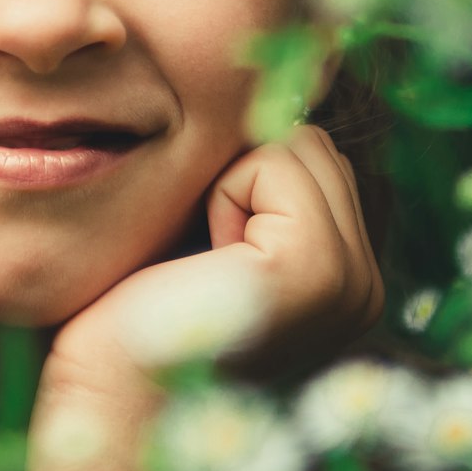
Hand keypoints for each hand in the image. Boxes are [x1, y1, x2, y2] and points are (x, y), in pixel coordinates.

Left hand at [44, 122, 384, 392]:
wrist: (105, 386)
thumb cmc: (135, 306)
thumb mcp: (213, 230)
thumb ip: (257, 181)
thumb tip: (276, 84)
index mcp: (351, 281)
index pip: (314, 155)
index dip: (240, 177)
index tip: (205, 254)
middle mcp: (367, 288)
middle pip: (311, 142)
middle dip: (239, 173)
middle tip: (200, 258)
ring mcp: (352, 285)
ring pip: (295, 143)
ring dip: (227, 184)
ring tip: (202, 263)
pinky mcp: (317, 272)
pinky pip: (273, 164)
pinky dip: (222, 195)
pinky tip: (203, 264)